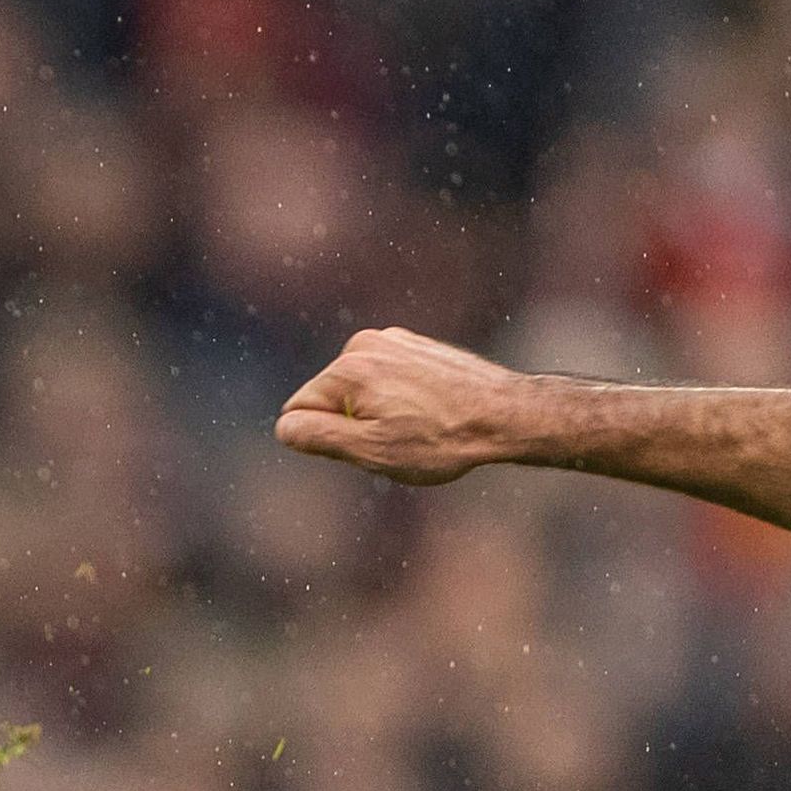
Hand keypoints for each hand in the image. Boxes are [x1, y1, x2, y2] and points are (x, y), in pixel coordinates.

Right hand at [275, 328, 553, 486]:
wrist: (505, 415)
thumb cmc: (440, 439)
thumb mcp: (371, 451)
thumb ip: (318, 437)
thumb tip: (285, 427)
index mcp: (347, 369)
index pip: (297, 414)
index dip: (326, 441)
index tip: (370, 445)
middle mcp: (363, 345)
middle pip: (327, 400)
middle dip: (351, 425)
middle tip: (398, 440)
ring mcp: (391, 340)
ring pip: (357, 392)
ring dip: (376, 413)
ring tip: (419, 425)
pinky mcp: (413, 344)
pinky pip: (383, 380)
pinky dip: (398, 398)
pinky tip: (430, 411)